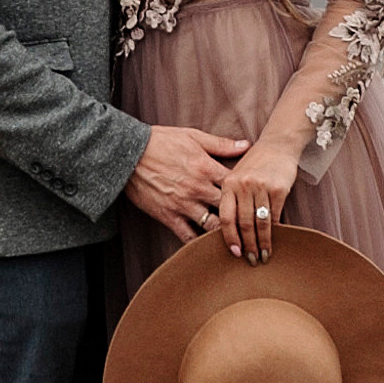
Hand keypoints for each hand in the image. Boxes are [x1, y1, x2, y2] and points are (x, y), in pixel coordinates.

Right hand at [125, 122, 249, 244]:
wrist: (129, 153)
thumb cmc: (162, 141)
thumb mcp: (194, 137)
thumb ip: (222, 145)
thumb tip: (247, 145)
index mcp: (207, 168)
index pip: (238, 185)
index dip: (248, 192)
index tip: (254, 197)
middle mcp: (198, 189)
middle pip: (230, 208)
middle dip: (241, 215)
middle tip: (251, 223)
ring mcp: (183, 205)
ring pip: (212, 226)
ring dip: (224, 232)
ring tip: (235, 238)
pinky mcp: (168, 216)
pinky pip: (187, 236)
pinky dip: (198, 243)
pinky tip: (207, 246)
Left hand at [216, 133, 302, 265]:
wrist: (278, 144)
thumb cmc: (255, 163)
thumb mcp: (236, 175)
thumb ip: (231, 198)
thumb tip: (228, 231)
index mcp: (229, 183)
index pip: (226, 217)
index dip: (230, 238)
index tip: (234, 253)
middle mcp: (243, 185)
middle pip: (244, 223)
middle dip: (248, 246)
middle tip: (251, 260)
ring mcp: (261, 186)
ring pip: (260, 222)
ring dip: (263, 242)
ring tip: (264, 255)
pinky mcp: (279, 188)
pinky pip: (275, 215)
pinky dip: (276, 230)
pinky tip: (277, 239)